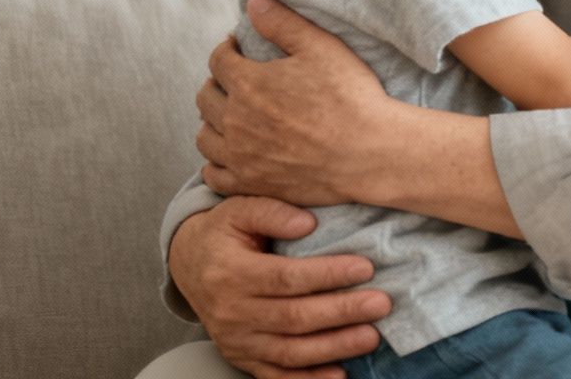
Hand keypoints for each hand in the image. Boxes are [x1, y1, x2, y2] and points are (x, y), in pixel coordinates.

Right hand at [169, 196, 390, 378]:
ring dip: (334, 347)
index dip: (327, 274)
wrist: (189, 265)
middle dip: (341, 312)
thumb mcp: (239, 209)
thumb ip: (272, 211)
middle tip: (381, 304)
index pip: (286, 278)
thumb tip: (308, 222)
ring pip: (289, 351)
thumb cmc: (224, 233)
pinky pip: (276, 375)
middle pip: (293, 317)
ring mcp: (236, 340)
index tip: (365, 267)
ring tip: (371, 337)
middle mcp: (231, 312)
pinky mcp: (242, 357)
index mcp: (231, 273)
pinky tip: (340, 374)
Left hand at [196, 0, 391, 204]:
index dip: (227, 50)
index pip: (218, 61)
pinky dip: (215, 162)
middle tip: (235, 81)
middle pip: (205, 97)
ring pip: (204, 137)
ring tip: (231, 116)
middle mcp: (235, 120)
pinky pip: (214, 174)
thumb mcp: (321, 47)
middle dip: (217, 83)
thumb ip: (282, 23)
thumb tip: (253, 1)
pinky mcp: (251, 184)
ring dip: (213, 122)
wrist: (369, 152)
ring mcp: (240, 156)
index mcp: (248, 83)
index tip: (238, 48)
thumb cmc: (350, 97)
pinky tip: (231, 153)